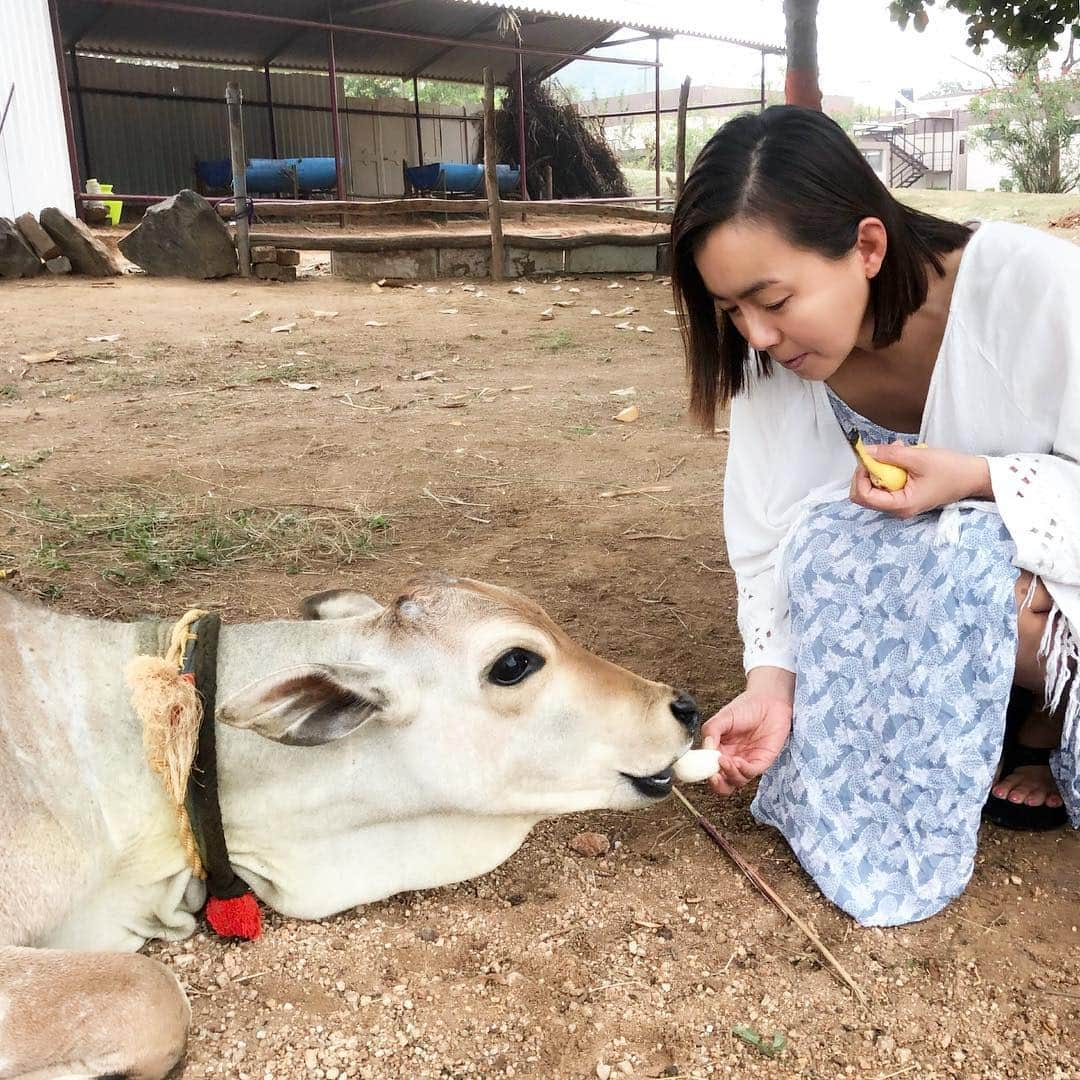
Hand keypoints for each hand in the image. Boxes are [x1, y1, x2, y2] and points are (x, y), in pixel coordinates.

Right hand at [701, 678, 792, 795]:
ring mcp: (746, 762)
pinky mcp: (761, 762)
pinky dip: (742, 770)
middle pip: (722, 782)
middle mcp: (732, 758)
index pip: (708, 768)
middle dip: (717, 784)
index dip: (704, 773)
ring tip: (725, 762)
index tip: (700, 769)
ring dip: (729, 775)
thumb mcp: (723, 716)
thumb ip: (711, 730)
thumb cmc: (746, 707)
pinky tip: (738, 761)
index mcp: (719, 749)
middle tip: (714, 777)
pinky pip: (751, 773)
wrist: (769, 701)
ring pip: (736, 780)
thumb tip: (705, 746)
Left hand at [849, 442, 991, 518]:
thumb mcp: (918, 457)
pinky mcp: (906, 495)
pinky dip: (891, 468)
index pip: (863, 496)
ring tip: (899, 450)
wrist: (975, 476)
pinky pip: (888, 483)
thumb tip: (865, 452)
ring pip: (876, 486)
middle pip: (864, 493)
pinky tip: (904, 455)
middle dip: (869, 471)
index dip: (860, 476)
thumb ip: (889, 455)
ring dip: (882, 466)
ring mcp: (902, 503)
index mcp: (901, 505)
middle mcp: (898, 509)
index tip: (868, 458)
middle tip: (882, 453)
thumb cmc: (952, 470)